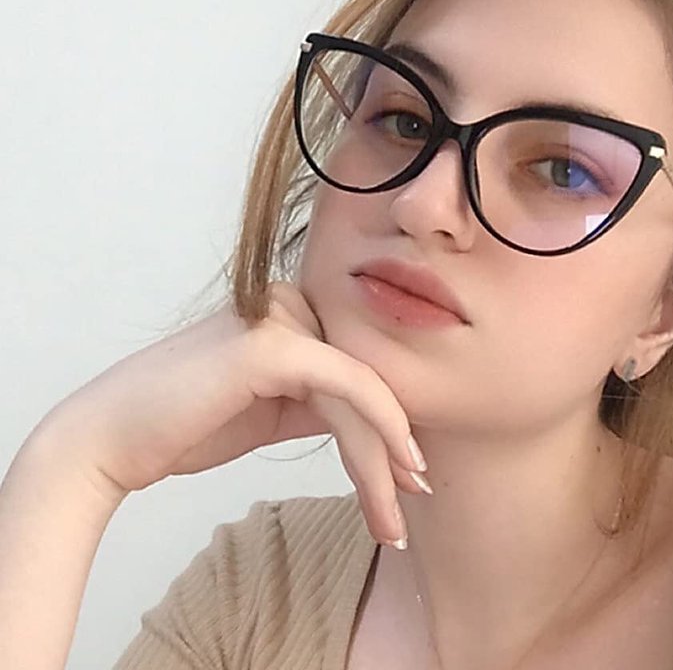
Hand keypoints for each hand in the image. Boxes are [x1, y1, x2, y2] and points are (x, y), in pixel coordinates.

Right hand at [31, 282, 428, 544]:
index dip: (388, 423)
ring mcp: (280, 316)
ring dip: (384, 458)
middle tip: (412, 501)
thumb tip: (375, 424)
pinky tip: (395, 471)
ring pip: (360, 391)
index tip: (407, 476)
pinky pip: (349, 385)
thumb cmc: (182, 426)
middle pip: (362, 380)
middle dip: (391, 448)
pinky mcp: (271, 343)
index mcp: (287, 313)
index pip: (354, 369)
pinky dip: (380, 428)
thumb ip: (317, 402)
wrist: (110, 440)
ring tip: (395, 518)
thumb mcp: (268, 410)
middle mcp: (289, 303)